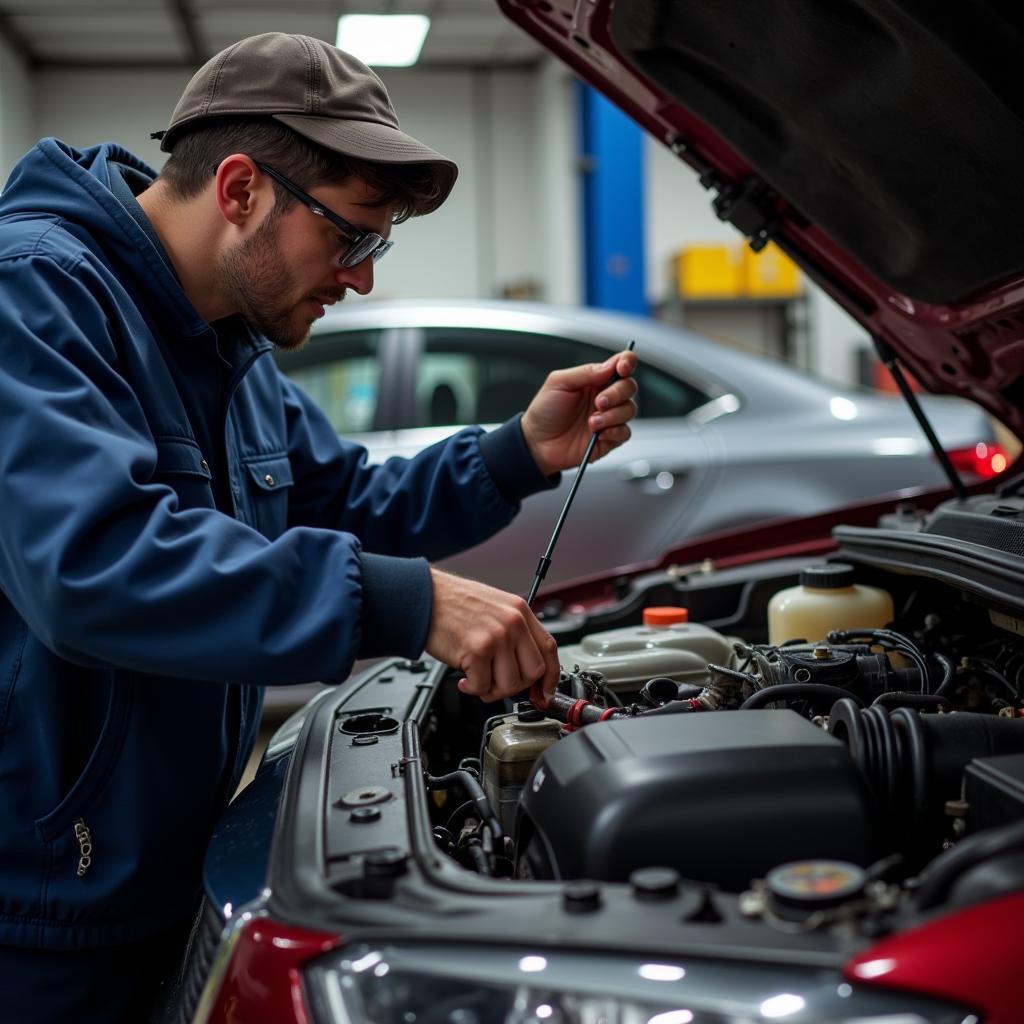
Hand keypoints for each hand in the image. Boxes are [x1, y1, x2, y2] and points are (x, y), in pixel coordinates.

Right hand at [425, 568, 559, 702]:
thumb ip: (514, 632)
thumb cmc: (453, 603)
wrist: (423, 597)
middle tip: (497, 682)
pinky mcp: (476, 651)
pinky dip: (473, 689)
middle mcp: (513, 622)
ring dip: (492, 690)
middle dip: (516, 685)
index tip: (545, 692)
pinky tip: (465, 678)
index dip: (551, 676)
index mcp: (520, 611)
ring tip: (478, 678)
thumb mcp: (495, 606)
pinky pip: (483, 687)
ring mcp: (496, 637)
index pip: (549, 649)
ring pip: (510, 685)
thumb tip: (527, 667)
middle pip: (533, 672)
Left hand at [520, 349, 637, 476]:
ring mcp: (609, 417)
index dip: (627, 362)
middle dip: (617, 393)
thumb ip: (585, 372)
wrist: (538, 442)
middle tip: (599, 402)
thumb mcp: (558, 383)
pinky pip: (625, 433)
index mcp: (595, 379)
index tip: (622, 368)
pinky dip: (615, 432)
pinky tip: (599, 434)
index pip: (621, 364)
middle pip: (629, 387)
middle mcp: (605, 396)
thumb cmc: (545, 411)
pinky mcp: (610, 438)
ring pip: (630, 410)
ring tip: (591, 422)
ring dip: (612, 415)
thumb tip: (609, 366)